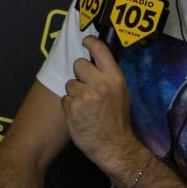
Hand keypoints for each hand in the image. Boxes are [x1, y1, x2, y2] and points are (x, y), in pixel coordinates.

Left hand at [61, 37, 137, 171]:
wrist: (114, 146)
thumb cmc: (117, 121)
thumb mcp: (121, 94)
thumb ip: (108, 77)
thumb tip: (95, 63)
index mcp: (115, 79)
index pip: (101, 51)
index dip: (91, 42)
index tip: (86, 41)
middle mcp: (100, 84)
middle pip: (79, 64)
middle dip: (80, 74)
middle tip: (86, 88)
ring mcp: (85, 96)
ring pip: (70, 83)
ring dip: (74, 93)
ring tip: (85, 107)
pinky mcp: (72, 107)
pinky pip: (65, 99)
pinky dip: (70, 107)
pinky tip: (79, 116)